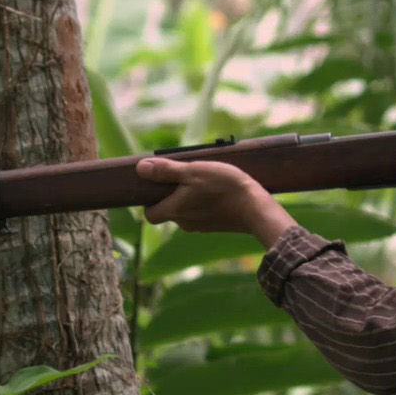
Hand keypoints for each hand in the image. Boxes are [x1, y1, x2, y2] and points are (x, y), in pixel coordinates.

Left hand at [135, 156, 293, 244]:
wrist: (255, 208)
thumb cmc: (222, 187)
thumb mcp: (192, 171)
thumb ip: (165, 171)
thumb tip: (140, 168)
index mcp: (174, 211)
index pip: (150, 215)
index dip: (149, 201)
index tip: (157, 185)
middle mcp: (184, 223)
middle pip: (168, 210)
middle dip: (171, 194)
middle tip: (183, 175)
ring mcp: (201, 226)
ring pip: (186, 211)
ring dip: (189, 196)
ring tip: (203, 178)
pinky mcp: (215, 225)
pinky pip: (202, 213)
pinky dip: (204, 202)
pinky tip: (217, 189)